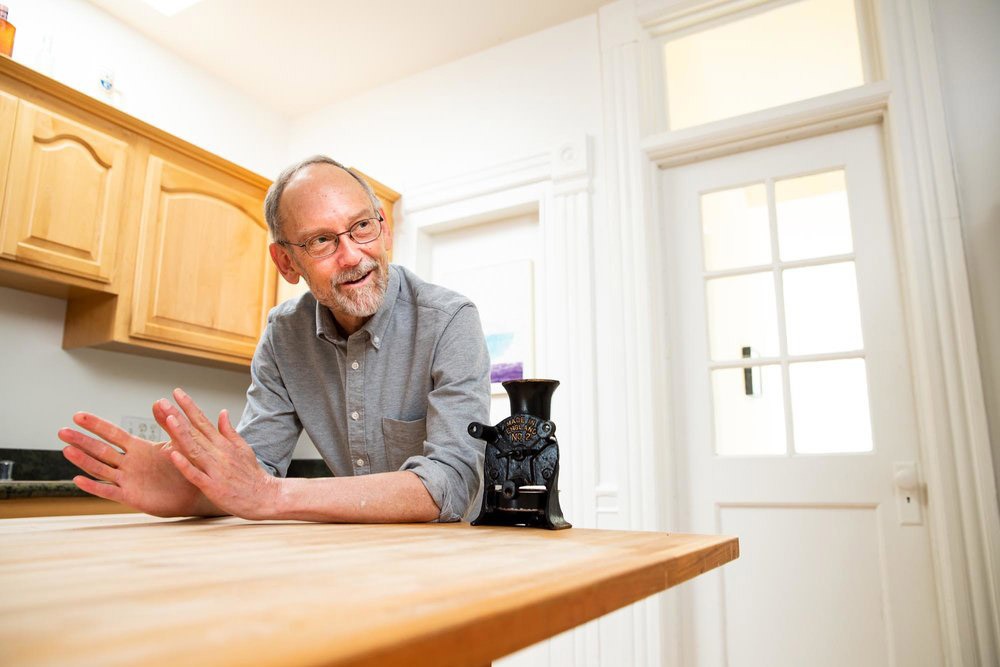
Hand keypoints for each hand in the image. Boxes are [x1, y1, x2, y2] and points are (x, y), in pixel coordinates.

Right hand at [58, 401, 214, 516]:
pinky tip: (78, 480)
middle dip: (82, 440)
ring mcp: (127, 480)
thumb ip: (168, 423)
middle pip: (101, 450)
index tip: (78, 415)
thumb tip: (159, 400)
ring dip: (83, 460)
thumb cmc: (186, 466)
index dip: (96, 425)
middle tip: (61, 431)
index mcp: (139, 448)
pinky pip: (108, 491)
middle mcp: (129, 463)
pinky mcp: (130, 496)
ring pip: (100, 469)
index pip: (113, 433)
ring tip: (66, 450)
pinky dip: (93, 487)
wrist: (194, 492)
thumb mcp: (178, 442)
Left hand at [160, 388, 281, 520]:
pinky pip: (196, 475)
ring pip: (194, 449)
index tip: (177, 393)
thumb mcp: (244, 448)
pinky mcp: (213, 487)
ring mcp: (215, 470)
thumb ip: (229, 431)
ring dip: (181, 434)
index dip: (189, 406)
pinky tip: (173, 455)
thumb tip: (222, 412)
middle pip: (195, 432)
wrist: (266, 497)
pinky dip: (184, 465)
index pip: (203, 421)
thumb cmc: (253, 476)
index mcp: (224, 444)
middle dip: (178, 416)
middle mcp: (219, 454)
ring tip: (168, 419)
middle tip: (163, 402)